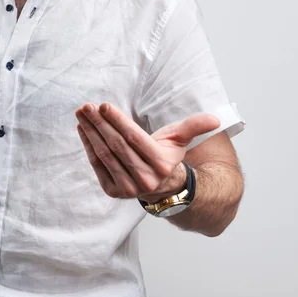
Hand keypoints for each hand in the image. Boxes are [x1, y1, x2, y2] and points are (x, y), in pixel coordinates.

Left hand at [75, 102, 219, 200]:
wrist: (163, 190)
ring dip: (90, 132)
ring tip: (81, 114)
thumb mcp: (181, 141)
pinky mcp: (113, 191)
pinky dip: (88, 146)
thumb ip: (194, 127)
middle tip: (86, 106)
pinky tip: (83, 129)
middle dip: (99, 123)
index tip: (103, 105)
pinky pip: (97, 165)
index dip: (117, 121)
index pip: (134, 138)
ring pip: (105, 154)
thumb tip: (216, 119)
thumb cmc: (168, 157)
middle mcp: (144, 178)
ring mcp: (128, 187)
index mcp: (160, 163)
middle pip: (116, 145)